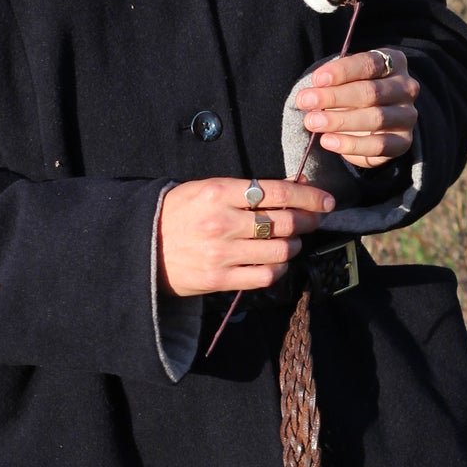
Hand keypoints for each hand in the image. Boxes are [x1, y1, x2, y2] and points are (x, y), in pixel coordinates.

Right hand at [158, 178, 333, 297]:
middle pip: (284, 222)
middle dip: (308, 221)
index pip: (276, 191)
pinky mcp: (219, 279)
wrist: (141, 247)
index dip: (308, 196)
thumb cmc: (178, 213)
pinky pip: (264, 276)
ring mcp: (221, 253)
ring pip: (280, 250)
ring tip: (292, 240)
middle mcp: (221, 222)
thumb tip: (291, 188)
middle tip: (314, 220)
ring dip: (294, 245)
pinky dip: (278, 269)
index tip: (326, 200)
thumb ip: (246, 189)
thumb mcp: (206, 189)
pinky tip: (276, 262)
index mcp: (217, 192)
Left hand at [296, 49, 418, 169]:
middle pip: (371, 92)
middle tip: (306, 101)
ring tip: (312, 122)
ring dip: (339, 121)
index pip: (370, 63)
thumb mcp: (346, 79)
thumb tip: (311, 94)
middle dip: (334, 97)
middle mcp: (406, 88)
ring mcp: (407, 116)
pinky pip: (378, 146)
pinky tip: (327, 141)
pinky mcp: (403, 142)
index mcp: (394, 62)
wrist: (374, 121)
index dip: (342, 71)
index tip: (317, 80)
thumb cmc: (355, 91)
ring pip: (375, 118)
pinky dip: (350, 144)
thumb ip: (333, 82)